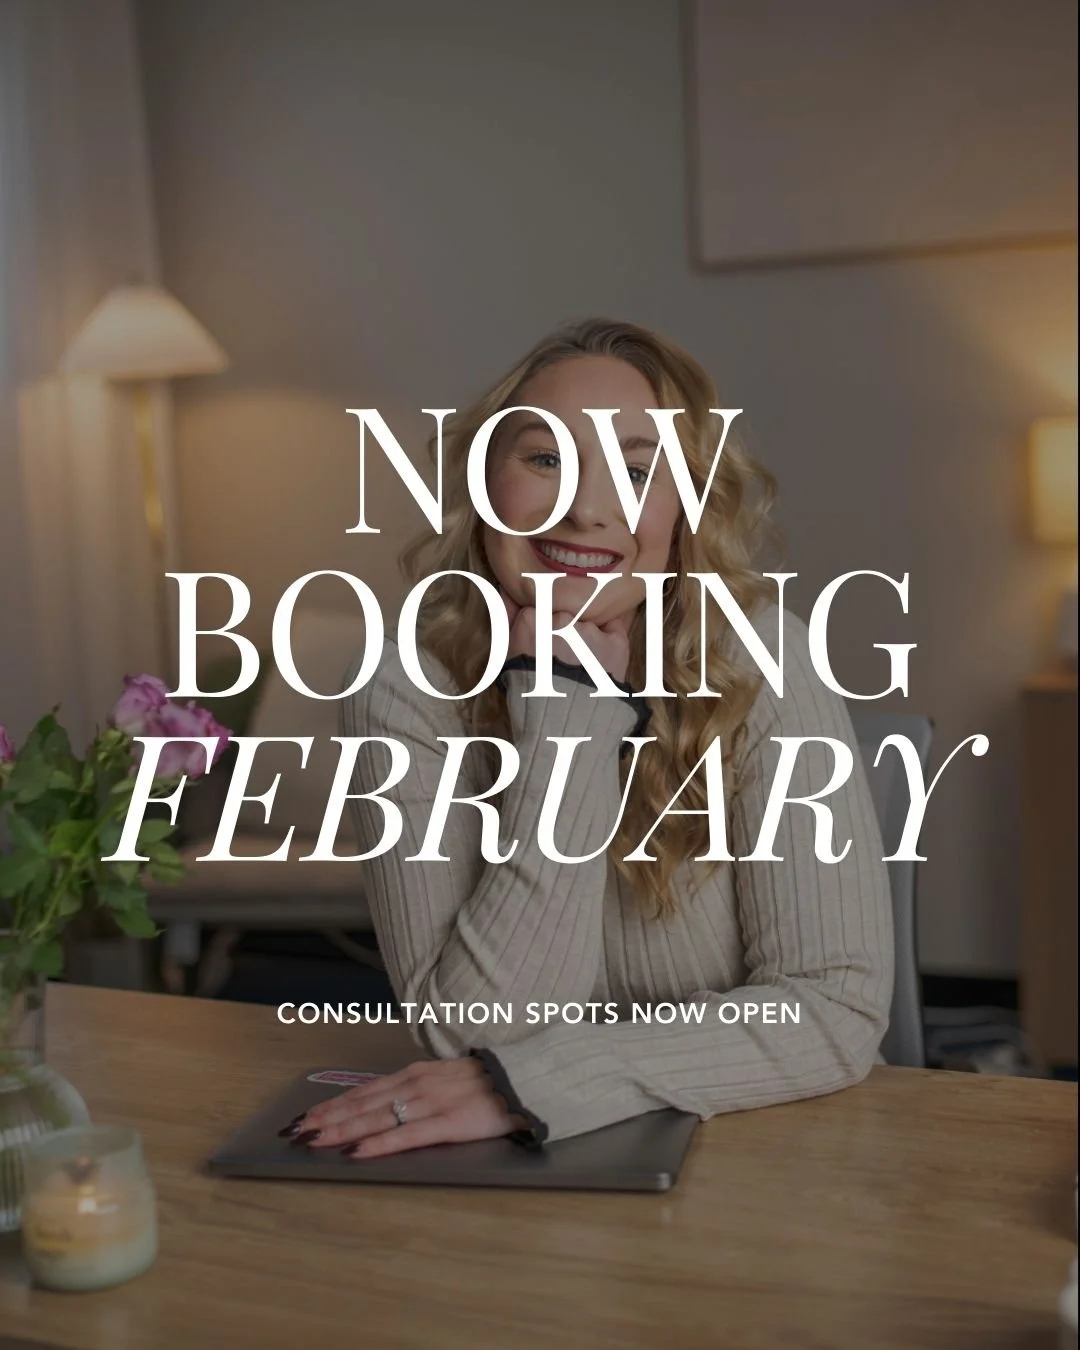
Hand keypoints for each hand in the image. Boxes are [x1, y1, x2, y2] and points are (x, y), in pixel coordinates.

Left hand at [279, 1058, 521, 1158]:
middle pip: (362, 1103)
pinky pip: (405, 1135)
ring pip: (375, 1117)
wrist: (527, 1077)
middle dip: (325, 1118)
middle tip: (294, 1133)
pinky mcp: (449, 1123)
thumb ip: (418, 1091)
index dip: (333, 1104)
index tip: (305, 1116)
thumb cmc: (488, 1082)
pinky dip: (377, 1144)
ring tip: (312, 1140)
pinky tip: (356, 1152)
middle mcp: (416, 1084)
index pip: (364, 1091)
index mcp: (415, 1075)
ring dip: (340, 1130)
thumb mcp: (446, 1078)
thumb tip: (388, 1108)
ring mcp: (431, 1102)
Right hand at [503, 592, 630, 682]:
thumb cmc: (529, 694)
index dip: (537, 627)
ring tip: (578, 666)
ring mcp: (590, 630)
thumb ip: (506, 618)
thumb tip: (507, 588)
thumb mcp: (507, 657)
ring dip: (583, 635)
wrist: (564, 726)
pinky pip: (613, 629)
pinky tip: (598, 661)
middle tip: (560, 658)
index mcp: (531, 620)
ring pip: (586, 620)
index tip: (539, 645)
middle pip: (562, 613)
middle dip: (561, 629)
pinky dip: (608, 639)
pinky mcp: (616, 643)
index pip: (536, 609)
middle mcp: (561, 618)